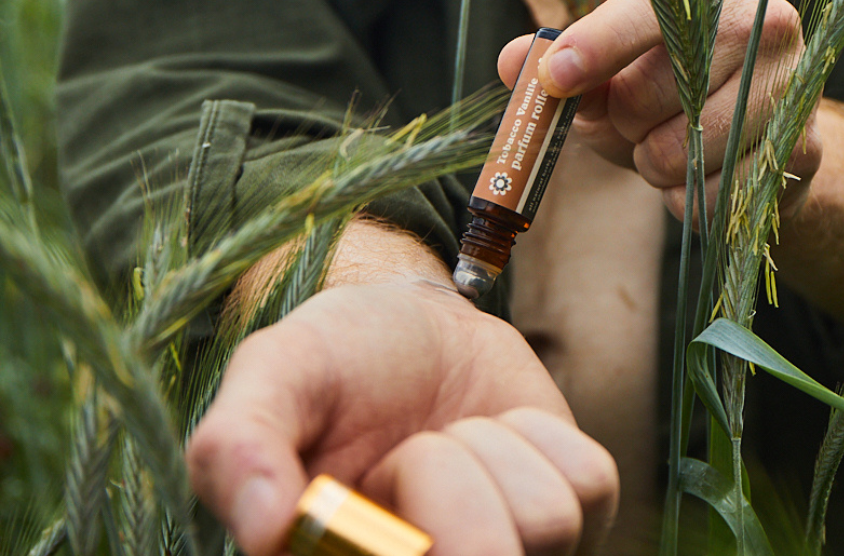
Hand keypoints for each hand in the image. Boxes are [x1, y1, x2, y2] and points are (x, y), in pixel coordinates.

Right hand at [187, 230, 617, 555]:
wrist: (414, 322)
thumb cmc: (336, 358)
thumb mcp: (274, 376)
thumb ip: (239, 445)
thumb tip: (265, 532)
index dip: (415, 537)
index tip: (387, 478)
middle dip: (443, 480)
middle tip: (407, 451)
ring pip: (546, 524)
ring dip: (490, 451)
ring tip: (447, 438)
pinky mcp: (574, 519)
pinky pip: (590, 484)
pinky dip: (543, 437)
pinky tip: (500, 430)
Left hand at [499, 0, 821, 220]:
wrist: (756, 131)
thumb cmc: (666, 88)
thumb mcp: (609, 69)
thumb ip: (561, 64)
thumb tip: (516, 63)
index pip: (644, 13)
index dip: (595, 47)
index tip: (556, 77)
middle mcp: (759, 19)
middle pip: (647, 96)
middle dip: (622, 123)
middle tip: (636, 120)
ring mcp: (789, 83)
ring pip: (678, 153)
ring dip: (653, 166)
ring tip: (669, 145)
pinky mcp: (804, 146)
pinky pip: (712, 196)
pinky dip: (688, 200)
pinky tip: (701, 175)